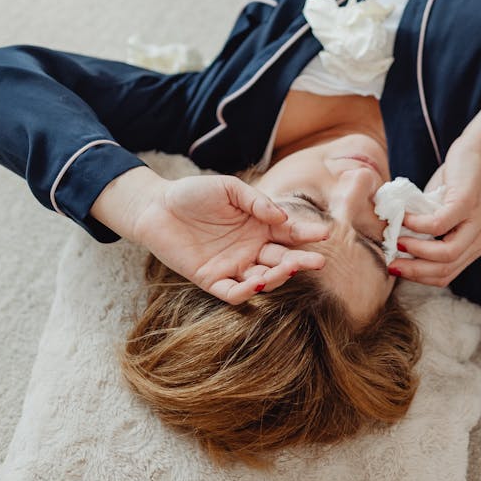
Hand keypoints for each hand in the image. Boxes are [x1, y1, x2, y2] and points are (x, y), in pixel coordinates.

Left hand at [131, 173, 329, 303]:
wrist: (156, 206)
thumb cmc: (194, 193)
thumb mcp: (229, 188)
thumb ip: (256, 201)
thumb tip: (282, 218)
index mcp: (258, 225)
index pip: (288, 232)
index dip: (306, 233)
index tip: (324, 234)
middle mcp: (250, 248)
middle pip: (282, 258)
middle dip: (301, 261)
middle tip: (318, 261)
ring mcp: (232, 265)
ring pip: (263, 278)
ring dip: (278, 276)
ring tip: (289, 268)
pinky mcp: (211, 279)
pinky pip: (232, 292)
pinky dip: (246, 291)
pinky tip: (257, 282)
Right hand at [387, 139, 480, 287]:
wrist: (478, 151)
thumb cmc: (453, 183)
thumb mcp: (438, 212)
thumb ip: (424, 231)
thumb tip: (395, 246)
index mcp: (472, 246)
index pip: (444, 275)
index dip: (417, 277)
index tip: (394, 269)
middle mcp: (478, 239)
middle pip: (445, 270)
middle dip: (414, 271)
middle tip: (391, 263)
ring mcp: (476, 222)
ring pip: (447, 253)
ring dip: (417, 251)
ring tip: (397, 241)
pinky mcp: (467, 203)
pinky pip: (440, 224)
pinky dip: (418, 225)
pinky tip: (405, 218)